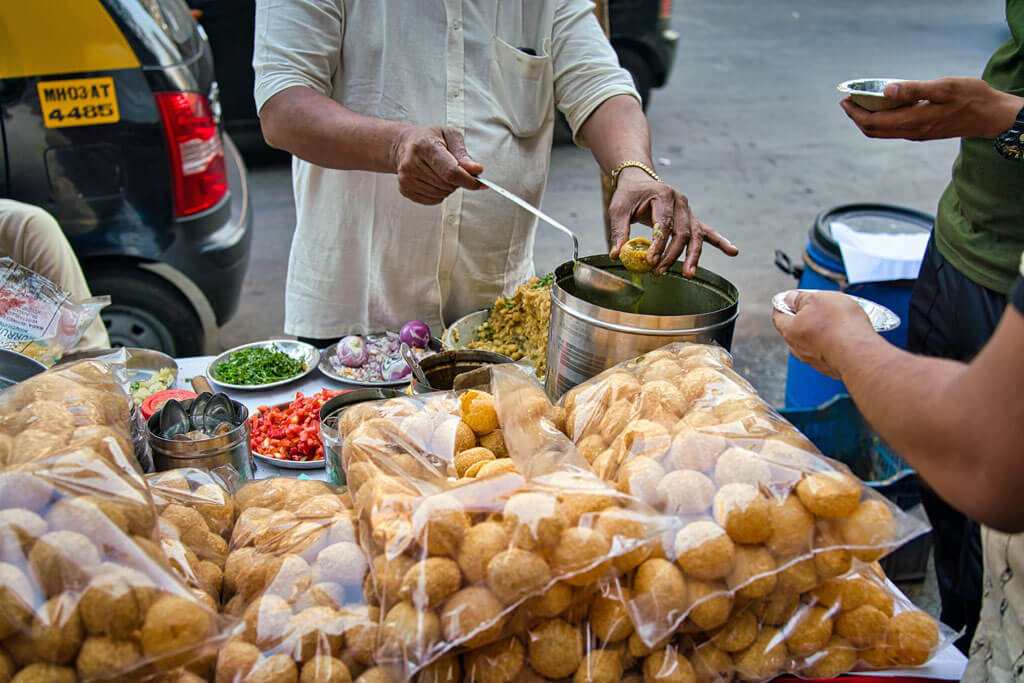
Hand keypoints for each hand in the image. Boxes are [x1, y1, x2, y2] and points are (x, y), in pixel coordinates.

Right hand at [390, 125, 482, 203]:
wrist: (405, 144)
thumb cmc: (429, 138)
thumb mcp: (449, 136)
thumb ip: (463, 154)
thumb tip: (476, 170)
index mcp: (425, 146)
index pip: (451, 172)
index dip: (468, 180)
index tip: (478, 182)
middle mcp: (412, 163)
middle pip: (447, 185)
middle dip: (458, 181)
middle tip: (455, 169)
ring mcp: (406, 178)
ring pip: (441, 194)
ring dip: (449, 187)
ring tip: (442, 172)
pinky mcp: (405, 189)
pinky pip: (433, 200)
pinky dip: (439, 193)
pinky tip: (434, 180)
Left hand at [607, 167, 737, 275]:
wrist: (639, 180)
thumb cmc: (628, 195)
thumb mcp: (618, 209)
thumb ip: (618, 231)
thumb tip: (616, 254)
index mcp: (663, 195)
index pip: (664, 223)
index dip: (658, 244)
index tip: (651, 260)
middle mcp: (680, 201)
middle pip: (683, 232)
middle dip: (673, 254)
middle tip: (661, 271)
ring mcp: (688, 211)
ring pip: (696, 235)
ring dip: (693, 256)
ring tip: (690, 274)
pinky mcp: (690, 219)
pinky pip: (707, 231)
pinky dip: (720, 242)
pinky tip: (733, 251)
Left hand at [771, 290, 876, 379]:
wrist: (861, 354)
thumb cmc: (839, 325)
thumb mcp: (817, 299)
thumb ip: (801, 298)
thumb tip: (790, 298)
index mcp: (790, 331)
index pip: (779, 316)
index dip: (784, 304)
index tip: (790, 298)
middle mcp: (799, 349)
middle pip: (797, 329)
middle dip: (807, 317)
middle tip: (821, 306)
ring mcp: (815, 361)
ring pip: (815, 341)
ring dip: (823, 330)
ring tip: (839, 320)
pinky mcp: (831, 368)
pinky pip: (830, 351)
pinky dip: (835, 342)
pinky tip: (847, 335)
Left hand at [840, 77, 1023, 140]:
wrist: (991, 116)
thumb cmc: (971, 98)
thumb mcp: (943, 88)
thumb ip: (914, 89)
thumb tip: (887, 90)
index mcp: (912, 121)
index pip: (872, 122)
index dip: (855, 113)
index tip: (845, 100)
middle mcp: (911, 132)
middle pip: (873, 130)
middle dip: (856, 117)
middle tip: (847, 101)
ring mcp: (916, 134)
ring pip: (882, 132)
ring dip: (867, 120)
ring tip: (860, 103)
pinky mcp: (923, 132)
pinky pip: (894, 130)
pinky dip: (881, 120)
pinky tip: (883, 107)